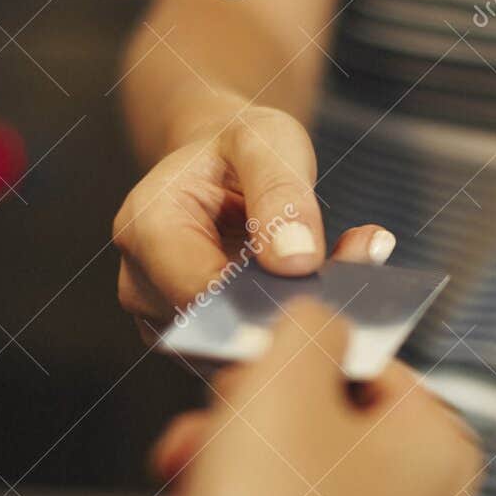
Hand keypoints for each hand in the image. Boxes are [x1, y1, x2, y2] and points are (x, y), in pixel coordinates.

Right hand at [111, 105, 393, 325]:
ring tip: (346, 276)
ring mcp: (164, 320)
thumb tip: (295, 262)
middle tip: (352, 283)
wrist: (219, 166)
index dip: (262, 302)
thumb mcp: (266, 142)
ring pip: (235, 350)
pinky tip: (327, 295)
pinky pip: (243, 354)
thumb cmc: (237, 149)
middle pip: (218, 328)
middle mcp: (142, 285)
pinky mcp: (194, 342)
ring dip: (294, 323)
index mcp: (147, 228)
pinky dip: (288, 330)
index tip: (323, 294)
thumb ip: (281, 194)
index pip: (201, 292)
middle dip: (286, 313)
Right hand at [131, 301, 483, 495]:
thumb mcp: (284, 377)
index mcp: (442, 455)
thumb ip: (311, 322)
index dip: (291, 363)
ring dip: (220, 481)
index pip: (370, 368)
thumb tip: (320, 319)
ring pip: (284, 488)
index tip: (245, 380)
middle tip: (203, 438)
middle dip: (243, 428)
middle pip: (321, 429)